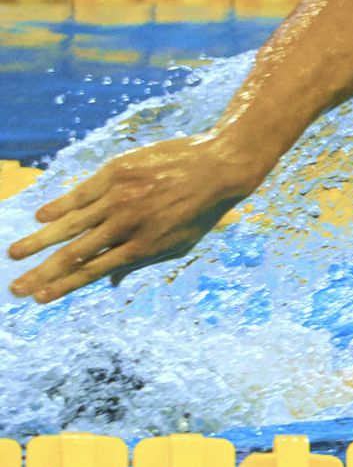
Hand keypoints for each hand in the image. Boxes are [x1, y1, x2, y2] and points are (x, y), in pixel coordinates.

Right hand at [8, 134, 259, 302]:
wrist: (218, 166)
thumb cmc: (199, 211)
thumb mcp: (178, 244)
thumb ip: (140, 262)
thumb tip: (109, 283)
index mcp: (142, 247)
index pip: (93, 271)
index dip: (63, 287)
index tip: (39, 300)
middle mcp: (127, 224)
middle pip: (74, 253)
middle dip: (42, 273)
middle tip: (16, 288)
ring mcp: (119, 197)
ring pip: (70, 224)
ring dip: (38, 242)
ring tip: (14, 255)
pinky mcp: (115, 172)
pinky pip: (80, 193)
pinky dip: (59, 206)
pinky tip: (40, 219)